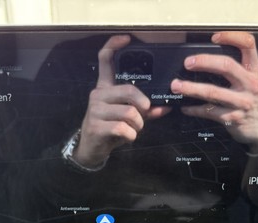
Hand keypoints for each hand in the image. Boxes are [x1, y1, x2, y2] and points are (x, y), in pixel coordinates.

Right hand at [73, 35, 170, 167]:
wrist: (91, 149)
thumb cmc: (110, 130)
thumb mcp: (128, 118)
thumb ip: (146, 111)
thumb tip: (166, 108)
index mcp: (105, 88)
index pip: (105, 60)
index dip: (114, 46)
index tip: (126, 38)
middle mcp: (98, 95)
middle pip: (129, 91)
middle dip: (143, 106)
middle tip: (144, 115)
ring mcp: (95, 110)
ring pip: (129, 112)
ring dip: (138, 125)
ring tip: (134, 129)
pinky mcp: (95, 126)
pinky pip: (123, 128)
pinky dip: (131, 135)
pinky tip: (127, 137)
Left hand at [170, 31, 257, 153]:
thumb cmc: (254, 100)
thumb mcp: (253, 80)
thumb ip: (237, 69)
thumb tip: (206, 60)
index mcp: (254, 70)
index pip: (248, 45)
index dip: (231, 37)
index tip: (214, 37)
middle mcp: (250, 83)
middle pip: (226, 65)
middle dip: (204, 62)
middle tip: (188, 63)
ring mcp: (241, 102)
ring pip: (213, 92)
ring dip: (191, 88)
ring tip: (177, 86)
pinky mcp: (233, 118)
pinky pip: (209, 111)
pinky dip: (194, 109)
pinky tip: (186, 107)